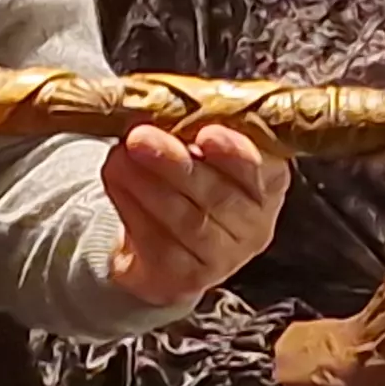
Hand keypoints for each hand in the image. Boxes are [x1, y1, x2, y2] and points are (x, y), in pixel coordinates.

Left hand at [103, 122, 288, 306]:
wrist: (158, 235)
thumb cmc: (185, 177)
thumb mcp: (199, 146)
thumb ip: (194, 128)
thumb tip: (162, 105)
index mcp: (268, 184)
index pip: (262, 171)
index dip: (236, 154)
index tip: (208, 133)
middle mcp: (253, 226)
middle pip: (220, 197)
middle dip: (176, 165)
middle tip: (140, 138)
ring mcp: (222, 258)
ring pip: (187, 222)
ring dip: (147, 186)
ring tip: (120, 158)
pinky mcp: (186, 280)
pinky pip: (158, 245)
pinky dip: (132, 209)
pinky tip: (116, 182)